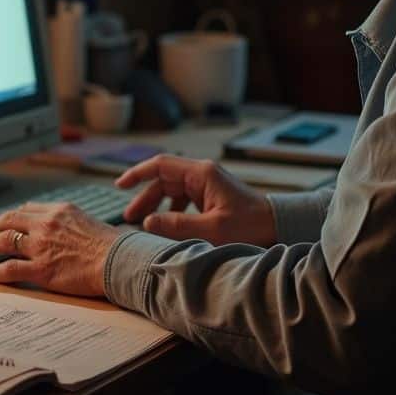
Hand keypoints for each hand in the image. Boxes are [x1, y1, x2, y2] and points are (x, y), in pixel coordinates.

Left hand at [0, 202, 119, 295]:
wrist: (119, 261)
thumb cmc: (109, 244)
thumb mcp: (85, 220)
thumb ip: (64, 221)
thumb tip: (50, 225)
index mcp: (57, 210)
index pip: (23, 211)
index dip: (5, 218)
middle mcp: (46, 224)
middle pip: (6, 222)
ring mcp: (42, 247)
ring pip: (3, 242)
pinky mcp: (42, 269)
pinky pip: (11, 268)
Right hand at [115, 156, 277, 246]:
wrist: (276, 226)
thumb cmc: (249, 226)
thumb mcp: (211, 230)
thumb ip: (177, 225)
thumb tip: (147, 221)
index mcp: (201, 173)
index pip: (160, 165)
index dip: (137, 173)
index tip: (119, 185)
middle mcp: (202, 174)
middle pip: (163, 179)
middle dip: (144, 197)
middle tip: (130, 218)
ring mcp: (206, 184)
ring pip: (171, 189)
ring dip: (156, 204)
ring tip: (143, 223)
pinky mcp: (210, 195)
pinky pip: (182, 198)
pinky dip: (170, 210)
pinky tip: (165, 225)